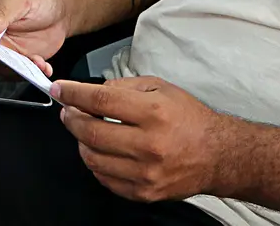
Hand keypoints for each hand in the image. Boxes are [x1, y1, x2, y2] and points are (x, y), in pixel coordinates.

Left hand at [54, 77, 238, 202]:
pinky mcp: (143, 193)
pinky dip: (96, 163)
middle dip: (71, 118)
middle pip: (91, 131)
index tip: (61, 89)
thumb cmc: (189, 119)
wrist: (217, 155)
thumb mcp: (161, 88)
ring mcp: (145, 173)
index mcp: (154, 112)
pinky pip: (105, 178)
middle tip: (69, 111)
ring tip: (85, 130)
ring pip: (93, 158)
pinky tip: (100, 151)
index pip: (101, 100)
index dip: (74, 94)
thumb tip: (94, 91)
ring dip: (81, 142)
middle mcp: (149, 144)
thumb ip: (125, 86)